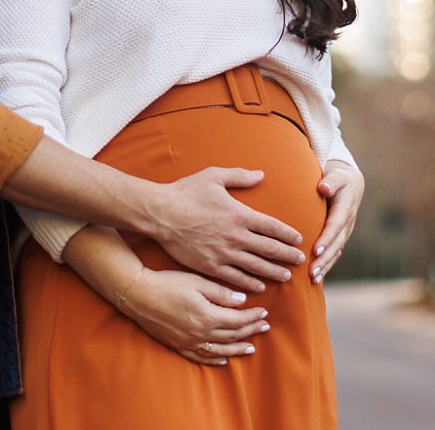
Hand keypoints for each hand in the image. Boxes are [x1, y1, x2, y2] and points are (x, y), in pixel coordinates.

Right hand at [120, 267, 269, 364]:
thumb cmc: (168, 283)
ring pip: (221, 349)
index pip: (238, 320)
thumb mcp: (196, 281)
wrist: (138, 294)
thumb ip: (221, 293)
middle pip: (233, 335)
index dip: (253, 317)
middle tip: (265, 327)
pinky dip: (216, 358)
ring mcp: (190, 342)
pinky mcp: (179, 346)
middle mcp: (201, 333)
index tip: (265, 312)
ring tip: (252, 346)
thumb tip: (242, 300)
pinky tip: (223, 358)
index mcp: (208, 316)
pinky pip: (202, 357)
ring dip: (238, 348)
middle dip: (251, 330)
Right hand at [151, 166, 304, 292]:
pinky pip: (237, 278)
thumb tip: (261, 174)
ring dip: (274, 272)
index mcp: (239, 214)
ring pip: (257, 267)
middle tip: (300, 260)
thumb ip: (240, 176)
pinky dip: (251, 283)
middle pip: (269, 249)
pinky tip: (260, 286)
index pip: (272, 227)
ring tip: (286, 276)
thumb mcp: (214, 176)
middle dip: (287, 255)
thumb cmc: (186, 192)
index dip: (288, 234)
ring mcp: (224, 253)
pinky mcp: (211, 266)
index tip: (298, 239)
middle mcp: (236, 236)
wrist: (161, 213)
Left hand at [310, 161, 363, 283]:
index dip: (326, 239)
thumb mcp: (337, 176)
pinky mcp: (341, 237)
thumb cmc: (338, 178)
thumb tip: (324, 188)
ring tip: (312, 279)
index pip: (335, 226)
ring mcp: (345, 233)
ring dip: (325, 266)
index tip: (316, 250)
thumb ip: (331, 181)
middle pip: (336, 244)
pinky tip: (316, 278)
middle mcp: (347, 224)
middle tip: (311, 271)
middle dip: (324, 259)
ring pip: (336, 252)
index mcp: (345, 209)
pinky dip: (327, 265)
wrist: (351, 185)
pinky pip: (334, 253)